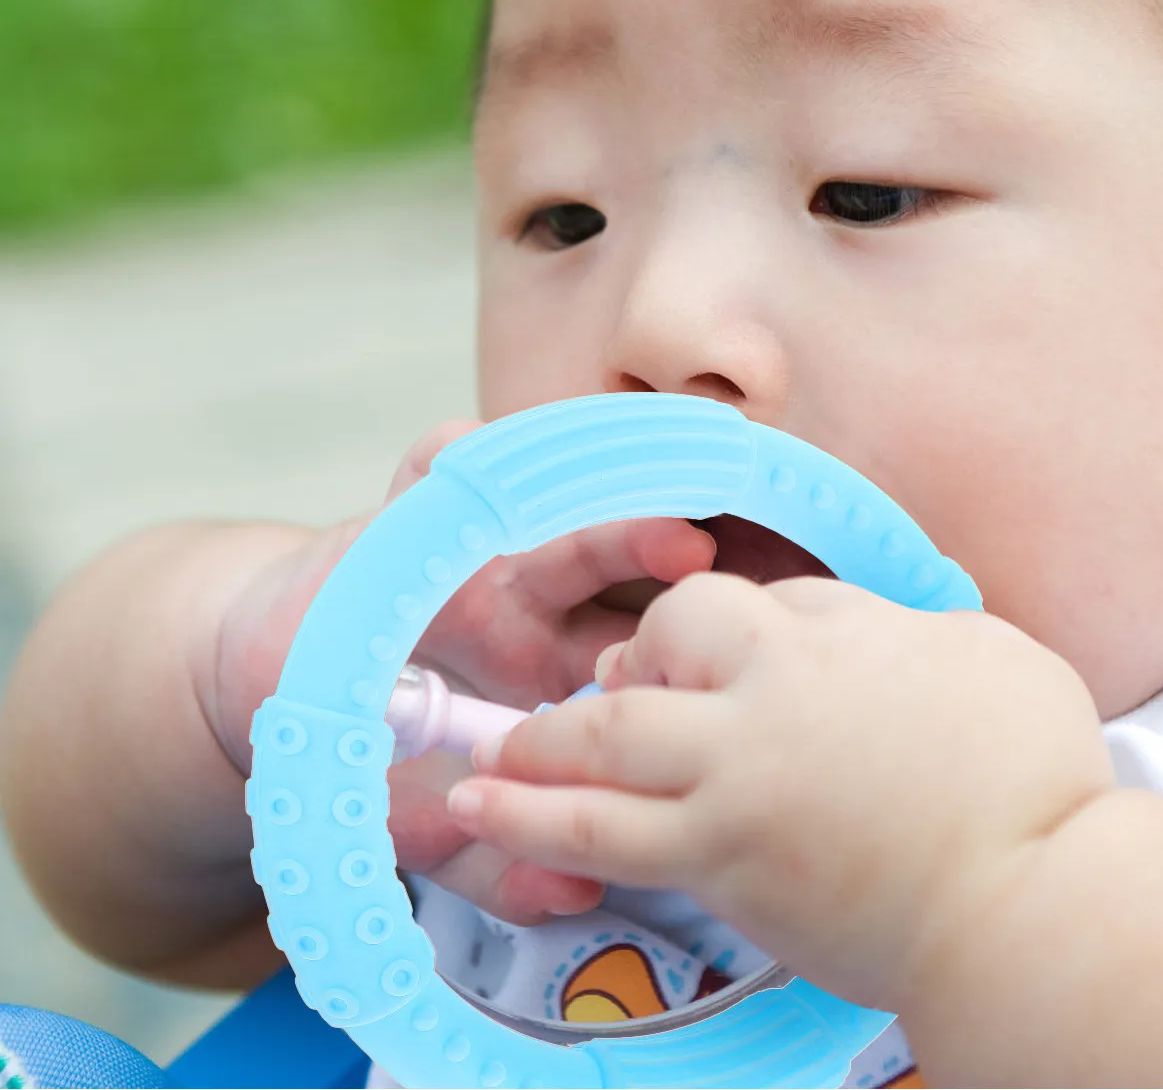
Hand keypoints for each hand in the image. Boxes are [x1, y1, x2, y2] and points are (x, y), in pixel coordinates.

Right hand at [208, 421, 716, 921]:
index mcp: (550, 665)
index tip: (706, 660)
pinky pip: (429, 465)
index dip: (663, 651)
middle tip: (690, 552)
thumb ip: (496, 865)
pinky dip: (444, 454)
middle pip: (597, 559)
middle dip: (641, 547)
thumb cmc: (372, 755)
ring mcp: (471, 544)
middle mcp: (529, 594)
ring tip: (575, 468)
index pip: (624, 648)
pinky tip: (458, 450)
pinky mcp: (406, 505)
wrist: (276, 684)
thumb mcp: (431, 828)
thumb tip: (576, 893)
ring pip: (533, 501)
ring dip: (559, 482)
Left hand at [446, 572, 1113, 1012]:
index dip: (697, 629)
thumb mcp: (976, 647)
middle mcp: (760, 702)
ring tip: (485, 757)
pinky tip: (485, 812)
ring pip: (603, 746)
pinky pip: (599, 841)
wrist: (1030, 905)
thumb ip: (886, 623)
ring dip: (539, 745)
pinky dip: (532, 822)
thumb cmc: (1029, 771)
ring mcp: (732, 788)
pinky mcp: (721, 870)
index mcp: (822, 641)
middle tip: (608, 695)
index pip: (726, 606)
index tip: (695, 658)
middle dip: (619, 672)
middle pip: (649, 658)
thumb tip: (835, 624)